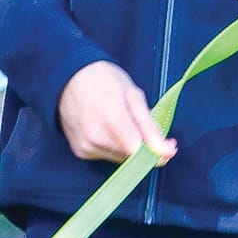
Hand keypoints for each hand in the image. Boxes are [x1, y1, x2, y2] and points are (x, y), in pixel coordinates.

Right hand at [57, 61, 175, 165]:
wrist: (67, 78)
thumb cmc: (103, 80)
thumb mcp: (133, 95)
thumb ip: (151, 127)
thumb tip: (167, 152)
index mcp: (112, 119)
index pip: (141, 152)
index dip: (157, 151)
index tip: (169, 143)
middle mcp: (96, 137)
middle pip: (132, 157)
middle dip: (145, 147)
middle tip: (146, 126)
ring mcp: (86, 146)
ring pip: (121, 159)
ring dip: (129, 147)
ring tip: (123, 123)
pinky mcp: (80, 152)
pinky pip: (107, 156)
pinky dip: (115, 147)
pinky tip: (109, 129)